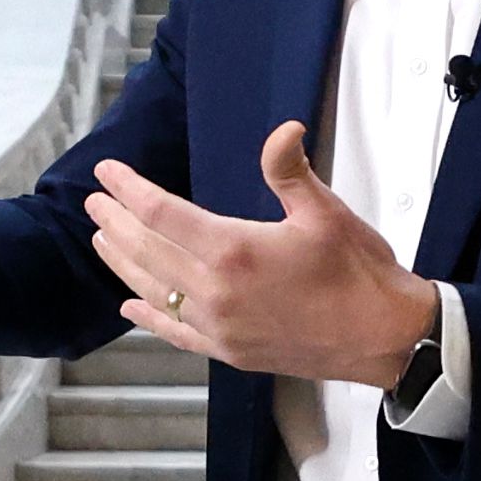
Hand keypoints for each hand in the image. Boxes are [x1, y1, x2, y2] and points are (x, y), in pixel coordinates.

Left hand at [90, 123, 441, 383]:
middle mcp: (217, 292)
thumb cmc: (360, 273)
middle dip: (116, 223)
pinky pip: (176, 333)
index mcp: (235, 250)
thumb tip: (283, 129)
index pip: (161, 214)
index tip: (108, 173)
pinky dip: (149, 317)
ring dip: (122, 263)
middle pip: (148, 251)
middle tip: (94, 202)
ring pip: (153, 291)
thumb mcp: (326, 212)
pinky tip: (130, 306)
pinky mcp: (230, 351)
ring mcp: (220, 326)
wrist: (386, 338)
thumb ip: (290, 171)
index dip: (129, 190)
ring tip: (101, 240)